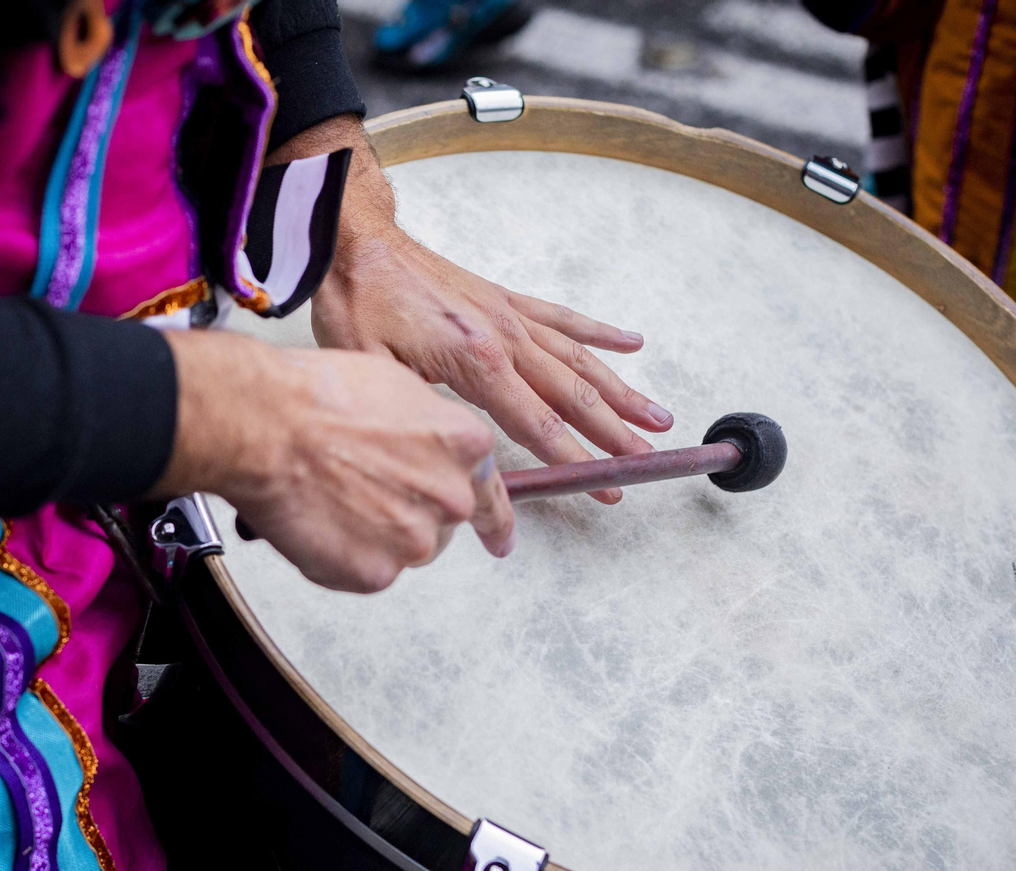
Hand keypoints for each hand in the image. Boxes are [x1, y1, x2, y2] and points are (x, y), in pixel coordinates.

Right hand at [154, 329, 513, 592]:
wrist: (265, 425)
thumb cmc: (314, 397)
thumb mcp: (394, 388)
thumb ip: (426, 431)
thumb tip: (420, 447)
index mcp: (463, 445)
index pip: (491, 491)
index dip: (492, 518)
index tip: (499, 538)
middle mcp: (450, 496)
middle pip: (440, 521)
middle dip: (406, 512)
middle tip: (362, 493)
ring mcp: (415, 538)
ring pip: (402, 548)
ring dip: (373, 535)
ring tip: (331, 499)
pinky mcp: (376, 572)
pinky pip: (365, 571)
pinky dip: (341, 556)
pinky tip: (317, 521)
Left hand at [274, 117, 672, 503]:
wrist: (356, 240)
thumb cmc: (356, 301)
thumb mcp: (370, 368)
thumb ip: (414, 410)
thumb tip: (447, 450)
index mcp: (475, 360)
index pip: (539, 423)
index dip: (577, 459)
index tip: (608, 485)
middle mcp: (504, 336)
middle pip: (572, 396)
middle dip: (615, 434)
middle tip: (649, 463)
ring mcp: (508, 315)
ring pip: (578, 359)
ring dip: (621, 390)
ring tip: (659, 416)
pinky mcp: (502, 298)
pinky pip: (561, 317)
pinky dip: (598, 332)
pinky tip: (631, 344)